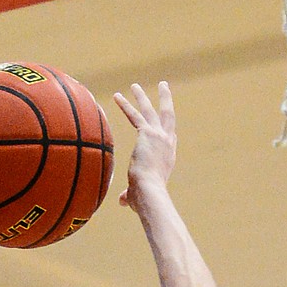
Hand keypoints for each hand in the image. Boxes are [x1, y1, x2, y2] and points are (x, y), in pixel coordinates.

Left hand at [114, 80, 176, 210]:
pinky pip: (134, 115)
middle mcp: (167, 144)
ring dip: (142, 97)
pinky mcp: (148, 133)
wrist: (150, 193)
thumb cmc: (145, 199)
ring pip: (151, 110)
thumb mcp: (138, 195)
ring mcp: (159, 136)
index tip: (167, 121)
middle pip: (168, 116)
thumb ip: (129, 195)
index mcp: (168, 158)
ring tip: (134, 85)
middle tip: (164, 86)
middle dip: (166, 100)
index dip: (168, 130)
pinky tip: (117, 96)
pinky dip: (125, 105)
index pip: (170, 139)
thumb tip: (122, 201)